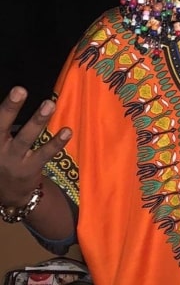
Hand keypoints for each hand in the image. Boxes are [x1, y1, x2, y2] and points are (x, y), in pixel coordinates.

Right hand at [0, 86, 71, 206]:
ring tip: (49, 104)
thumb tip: (16, 97)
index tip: (11, 90)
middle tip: (20, 90)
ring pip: (26, 138)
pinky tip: (67, 131)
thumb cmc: (3, 158)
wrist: (8, 194)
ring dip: (38, 121)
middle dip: (11, 107)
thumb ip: (4, 126)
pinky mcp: (31, 168)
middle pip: (2, 125)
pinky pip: (45, 153)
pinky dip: (56, 142)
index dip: (3, 106)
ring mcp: (14, 159)